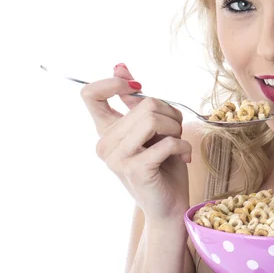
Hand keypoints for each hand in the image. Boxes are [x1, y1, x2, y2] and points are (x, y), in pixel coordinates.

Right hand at [80, 63, 191, 222]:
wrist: (169, 206)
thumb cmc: (163, 166)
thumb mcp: (151, 130)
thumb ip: (136, 102)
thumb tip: (120, 65)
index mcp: (106, 131)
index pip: (90, 94)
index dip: (114, 83)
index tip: (136, 88)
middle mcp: (105, 144)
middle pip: (143, 103)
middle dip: (170, 113)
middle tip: (176, 131)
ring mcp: (117, 158)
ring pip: (153, 118)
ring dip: (176, 128)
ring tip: (178, 143)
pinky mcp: (134, 169)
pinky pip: (167, 141)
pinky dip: (183, 146)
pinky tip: (183, 157)